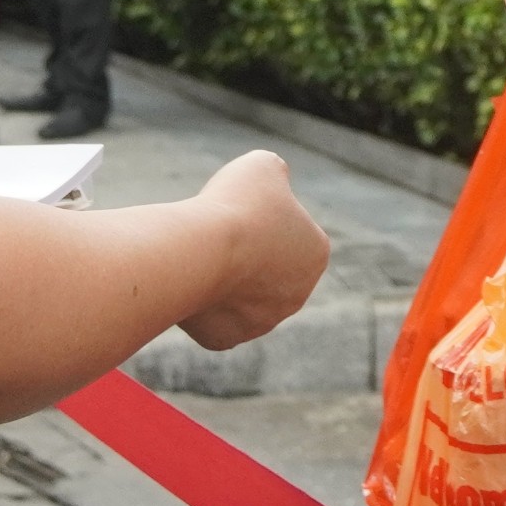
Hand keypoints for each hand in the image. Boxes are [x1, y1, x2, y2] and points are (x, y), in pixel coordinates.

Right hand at [178, 151, 330, 350]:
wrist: (202, 251)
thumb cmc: (236, 205)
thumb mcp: (263, 166)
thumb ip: (275, 175)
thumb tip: (274, 182)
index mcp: (315, 253)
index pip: (290, 230)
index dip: (260, 215)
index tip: (238, 207)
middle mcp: (296, 295)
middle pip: (265, 268)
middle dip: (245, 253)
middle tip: (216, 233)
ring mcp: (262, 322)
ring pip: (239, 296)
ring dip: (224, 279)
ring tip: (200, 256)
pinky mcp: (227, 338)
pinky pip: (212, 318)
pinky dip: (200, 303)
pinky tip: (190, 282)